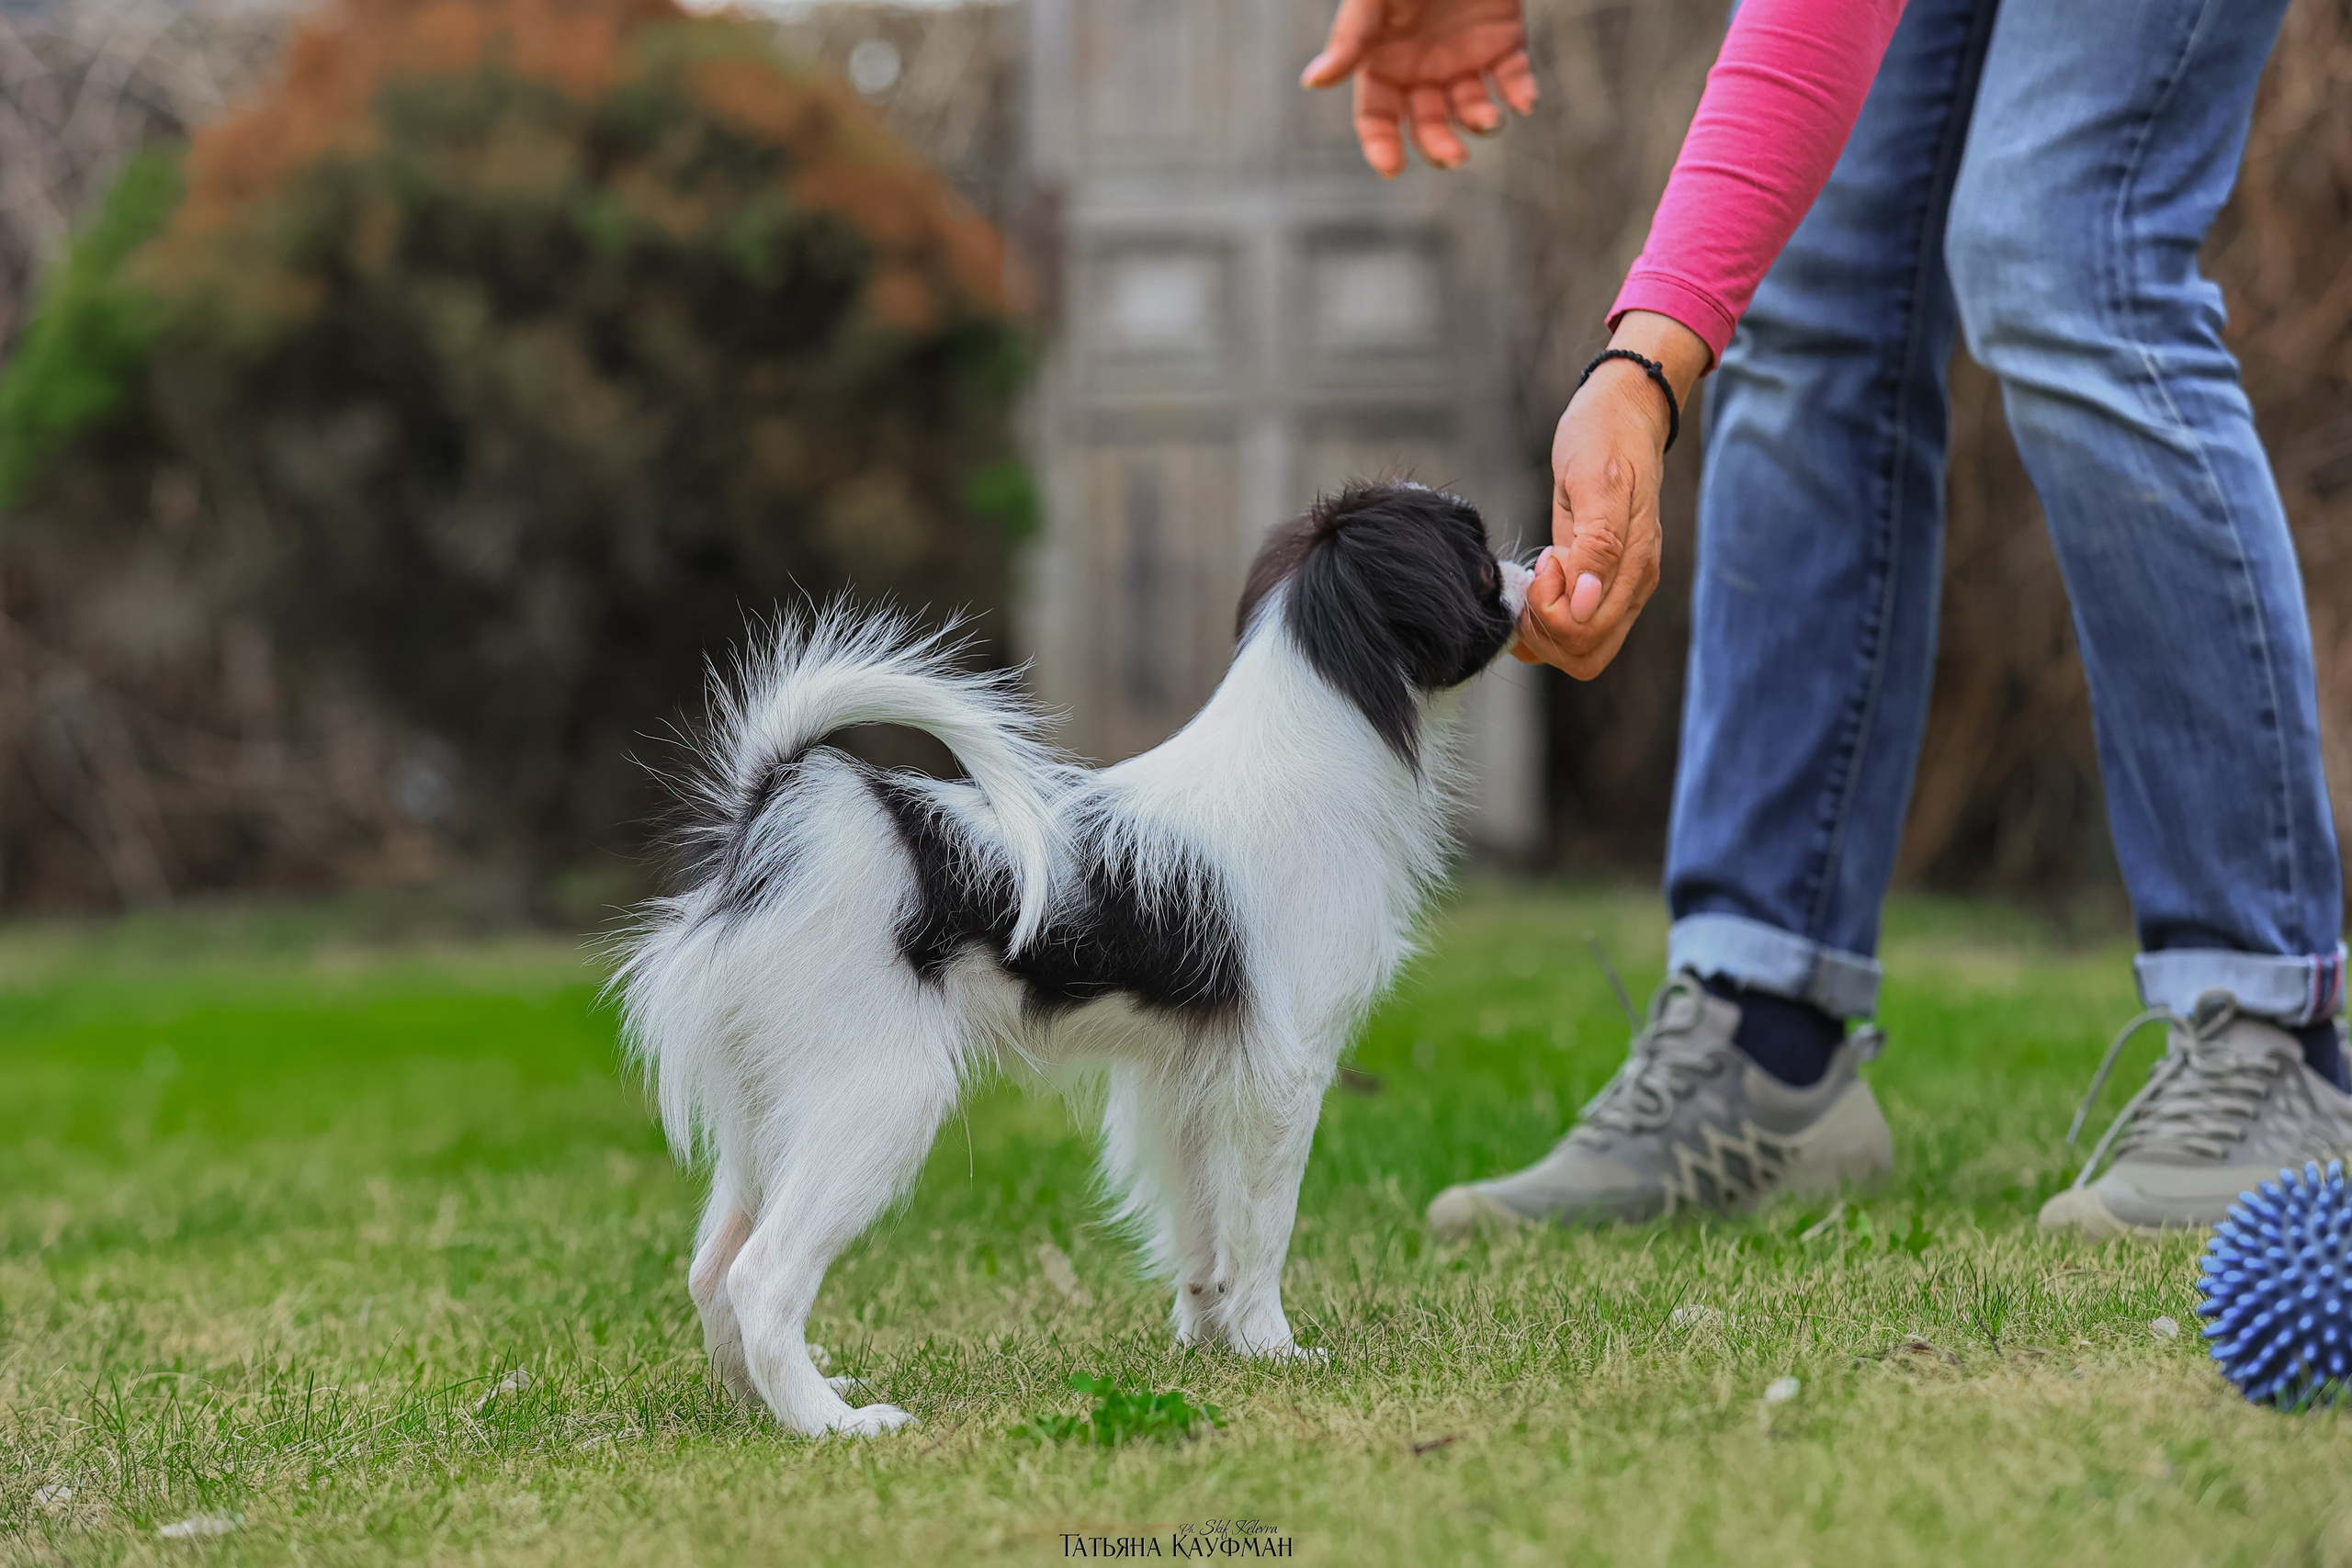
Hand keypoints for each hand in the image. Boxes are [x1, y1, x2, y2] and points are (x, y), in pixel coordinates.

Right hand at [1300, 0, 1536, 176]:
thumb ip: (1350, 38)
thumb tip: (1313, 81)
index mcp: (1384, 62)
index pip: (1377, 117)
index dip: (1381, 145)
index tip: (1393, 167)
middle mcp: (1422, 68)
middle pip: (1427, 123)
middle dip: (1438, 144)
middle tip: (1454, 157)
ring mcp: (1464, 58)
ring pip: (1471, 109)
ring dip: (1480, 123)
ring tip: (1490, 121)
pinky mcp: (1504, 42)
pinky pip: (1513, 80)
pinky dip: (1521, 94)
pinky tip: (1524, 102)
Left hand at [1515, 312, 1707, 678]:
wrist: (1625, 411)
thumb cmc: (1605, 436)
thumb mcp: (1595, 479)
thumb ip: (1596, 544)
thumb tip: (1585, 604)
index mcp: (1633, 566)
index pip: (1584, 634)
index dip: (1551, 612)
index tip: (1546, 561)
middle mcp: (1631, 586)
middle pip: (1583, 654)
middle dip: (1545, 628)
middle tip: (1537, 573)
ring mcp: (1621, 587)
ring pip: (1580, 649)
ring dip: (1545, 625)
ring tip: (1540, 571)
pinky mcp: (1605, 581)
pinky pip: (1576, 628)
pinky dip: (1547, 618)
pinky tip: (1539, 580)